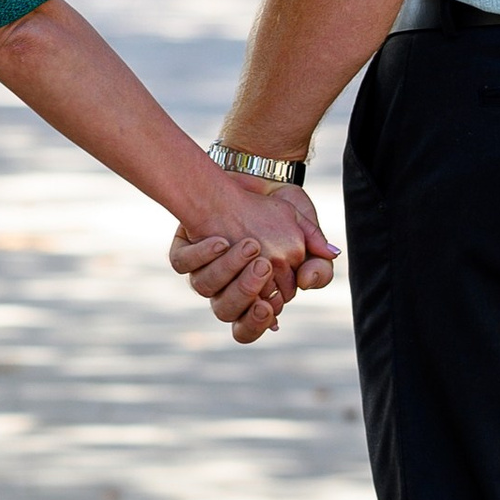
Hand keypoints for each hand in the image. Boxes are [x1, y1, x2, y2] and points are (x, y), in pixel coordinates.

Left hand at [170, 180, 336, 343]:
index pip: (252, 322)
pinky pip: (183, 262)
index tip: (269, 305)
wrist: (250, 177)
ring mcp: (204, 269)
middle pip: (226, 311)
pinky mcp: (185, 249)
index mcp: (255, 292)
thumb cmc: (279, 211)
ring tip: (249, 245)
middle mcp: (225, 286)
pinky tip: (219, 241)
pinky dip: (200, 254)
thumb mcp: (304, 235)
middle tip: (263, 268)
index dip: (258, 319)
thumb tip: (308, 284)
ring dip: (226, 269)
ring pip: (204, 286)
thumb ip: (317, 262)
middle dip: (244, 293)